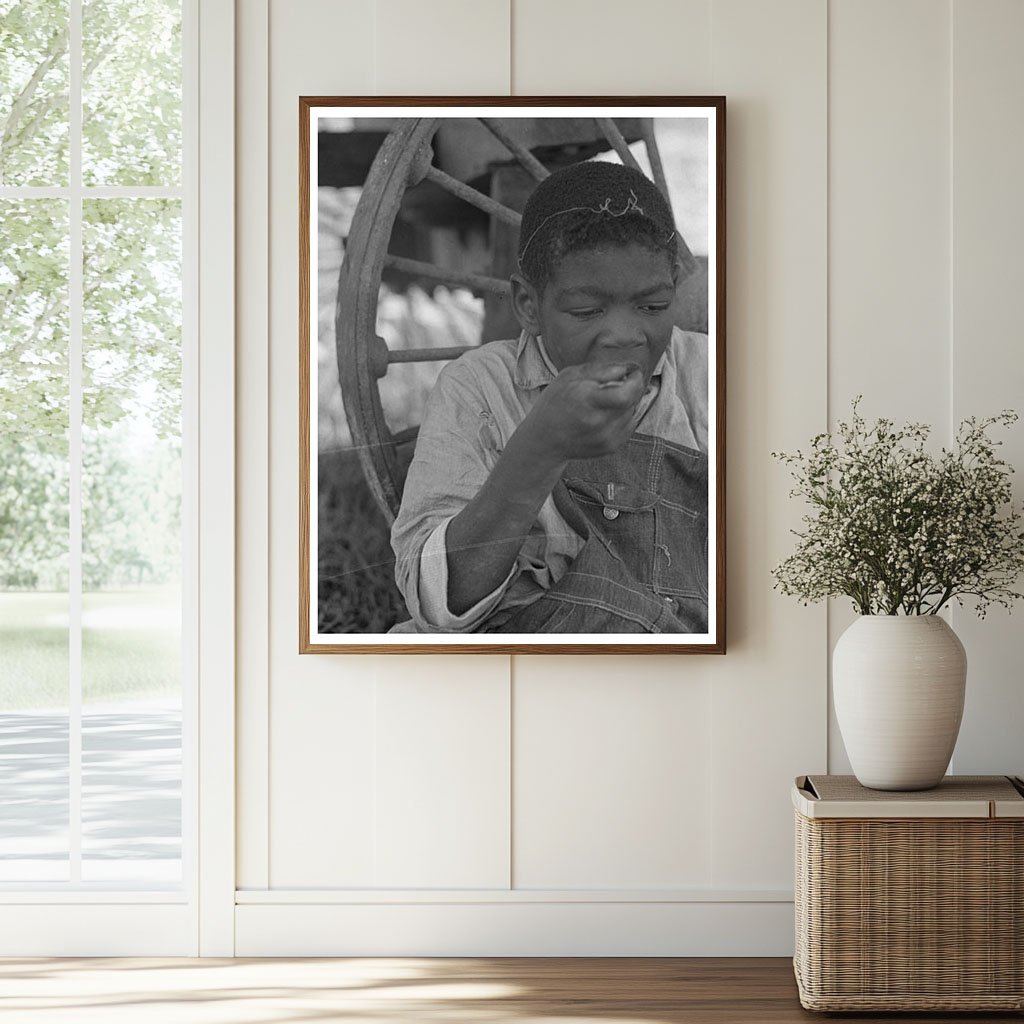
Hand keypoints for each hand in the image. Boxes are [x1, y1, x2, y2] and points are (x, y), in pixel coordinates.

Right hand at [525, 360, 645, 461]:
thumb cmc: (554, 404)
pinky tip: (604, 416)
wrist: (544, 440)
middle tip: (616, 385)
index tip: (633, 373)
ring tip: (603, 403)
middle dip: (630, 389)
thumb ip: (600, 370)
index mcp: (587, 400)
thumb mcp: (569, 376)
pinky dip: (622, 418)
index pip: (626, 394)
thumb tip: (626, 368)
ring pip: (632, 413)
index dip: (635, 381)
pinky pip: (629, 426)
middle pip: (632, 401)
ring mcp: (606, 438)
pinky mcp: (610, 447)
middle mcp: (598, 422)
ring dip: (624, 404)